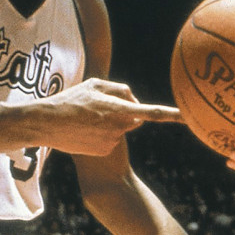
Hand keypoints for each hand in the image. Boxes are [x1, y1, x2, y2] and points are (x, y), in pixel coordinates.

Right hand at [42, 79, 182, 154]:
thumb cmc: (70, 100)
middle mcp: (118, 126)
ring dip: (112, 122)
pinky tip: (86, 131)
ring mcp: (112, 140)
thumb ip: (120, 88)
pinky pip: (112, 139)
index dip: (170, 115)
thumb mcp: (95, 84)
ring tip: (88, 118)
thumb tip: (135, 100)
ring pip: (122, 128)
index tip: (186, 117)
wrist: (47, 124)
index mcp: (117, 109)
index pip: (150, 112)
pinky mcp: (105, 149)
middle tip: (101, 106)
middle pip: (135, 117)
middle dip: (126, 111)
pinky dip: (103, 134)